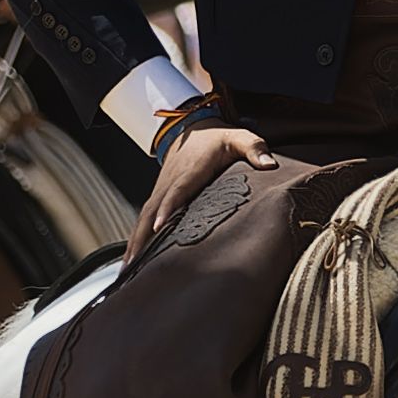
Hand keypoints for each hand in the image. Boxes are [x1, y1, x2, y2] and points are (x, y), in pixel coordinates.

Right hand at [127, 119, 277, 262]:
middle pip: (152, 209)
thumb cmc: (216, 138)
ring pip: (144, 217)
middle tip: (136, 261)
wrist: (191, 127)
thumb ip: (255, 148)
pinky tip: (133, 258)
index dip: (168, 208)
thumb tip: (269, 164)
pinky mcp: (158, 196)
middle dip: (142, 235)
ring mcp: (161, 189)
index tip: (158, 226)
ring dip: (135, 242)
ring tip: (128, 270)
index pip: (178, 190)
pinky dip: (136, 238)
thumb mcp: (239, 137)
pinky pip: (145, 218)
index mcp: (191, 169)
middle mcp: (170, 181)